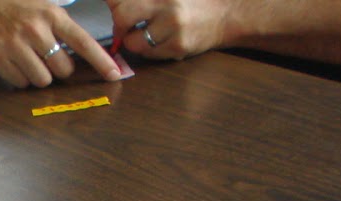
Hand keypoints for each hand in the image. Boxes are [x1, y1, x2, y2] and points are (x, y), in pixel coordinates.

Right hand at [0, 0, 122, 85]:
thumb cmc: (18, 6)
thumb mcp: (46, 7)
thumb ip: (64, 28)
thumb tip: (84, 56)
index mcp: (52, 15)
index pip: (83, 42)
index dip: (101, 61)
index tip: (114, 74)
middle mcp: (35, 30)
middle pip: (62, 69)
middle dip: (59, 68)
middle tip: (49, 58)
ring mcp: (14, 45)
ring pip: (42, 80)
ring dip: (40, 76)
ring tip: (31, 61)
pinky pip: (20, 83)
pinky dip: (21, 79)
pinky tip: (16, 63)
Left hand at [108, 0, 234, 59]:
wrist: (227, 13)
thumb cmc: (192, 0)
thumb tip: (114, 4)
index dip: (113, 3)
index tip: (113, 6)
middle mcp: (167, 3)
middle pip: (122, 16)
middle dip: (119, 23)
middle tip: (124, 24)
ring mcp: (173, 27)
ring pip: (131, 41)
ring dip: (131, 39)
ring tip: (143, 32)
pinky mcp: (178, 47)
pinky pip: (148, 54)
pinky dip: (147, 49)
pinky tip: (159, 40)